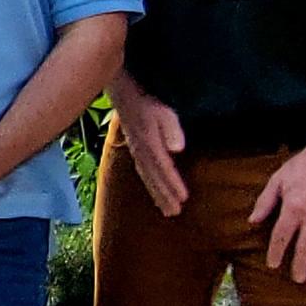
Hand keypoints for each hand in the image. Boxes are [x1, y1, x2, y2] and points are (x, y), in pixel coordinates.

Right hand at [114, 86, 190, 217]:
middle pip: (154, 178)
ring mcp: (136, 150)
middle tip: (174, 213)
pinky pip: (142, 170)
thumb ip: (170, 129)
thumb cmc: (146, 100)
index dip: (174, 185)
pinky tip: (154, 189)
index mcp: (149, 143)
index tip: (184, 200)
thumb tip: (178, 149)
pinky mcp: (134, 147)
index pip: (164, 169)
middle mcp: (141, 150)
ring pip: (147, 177)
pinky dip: (149, 183)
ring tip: (166, 209)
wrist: (122, 92)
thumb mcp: (163, 110)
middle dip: (164, 196)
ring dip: (157, 194)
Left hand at [252, 141, 305, 283]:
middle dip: (300, 265)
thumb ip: (265, 202)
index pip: (282, 237)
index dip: (276, 252)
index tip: (273, 265)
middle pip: (305, 247)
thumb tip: (252, 221)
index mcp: (293, 208)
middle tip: (297, 279)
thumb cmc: (303, 166)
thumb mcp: (277, 180)